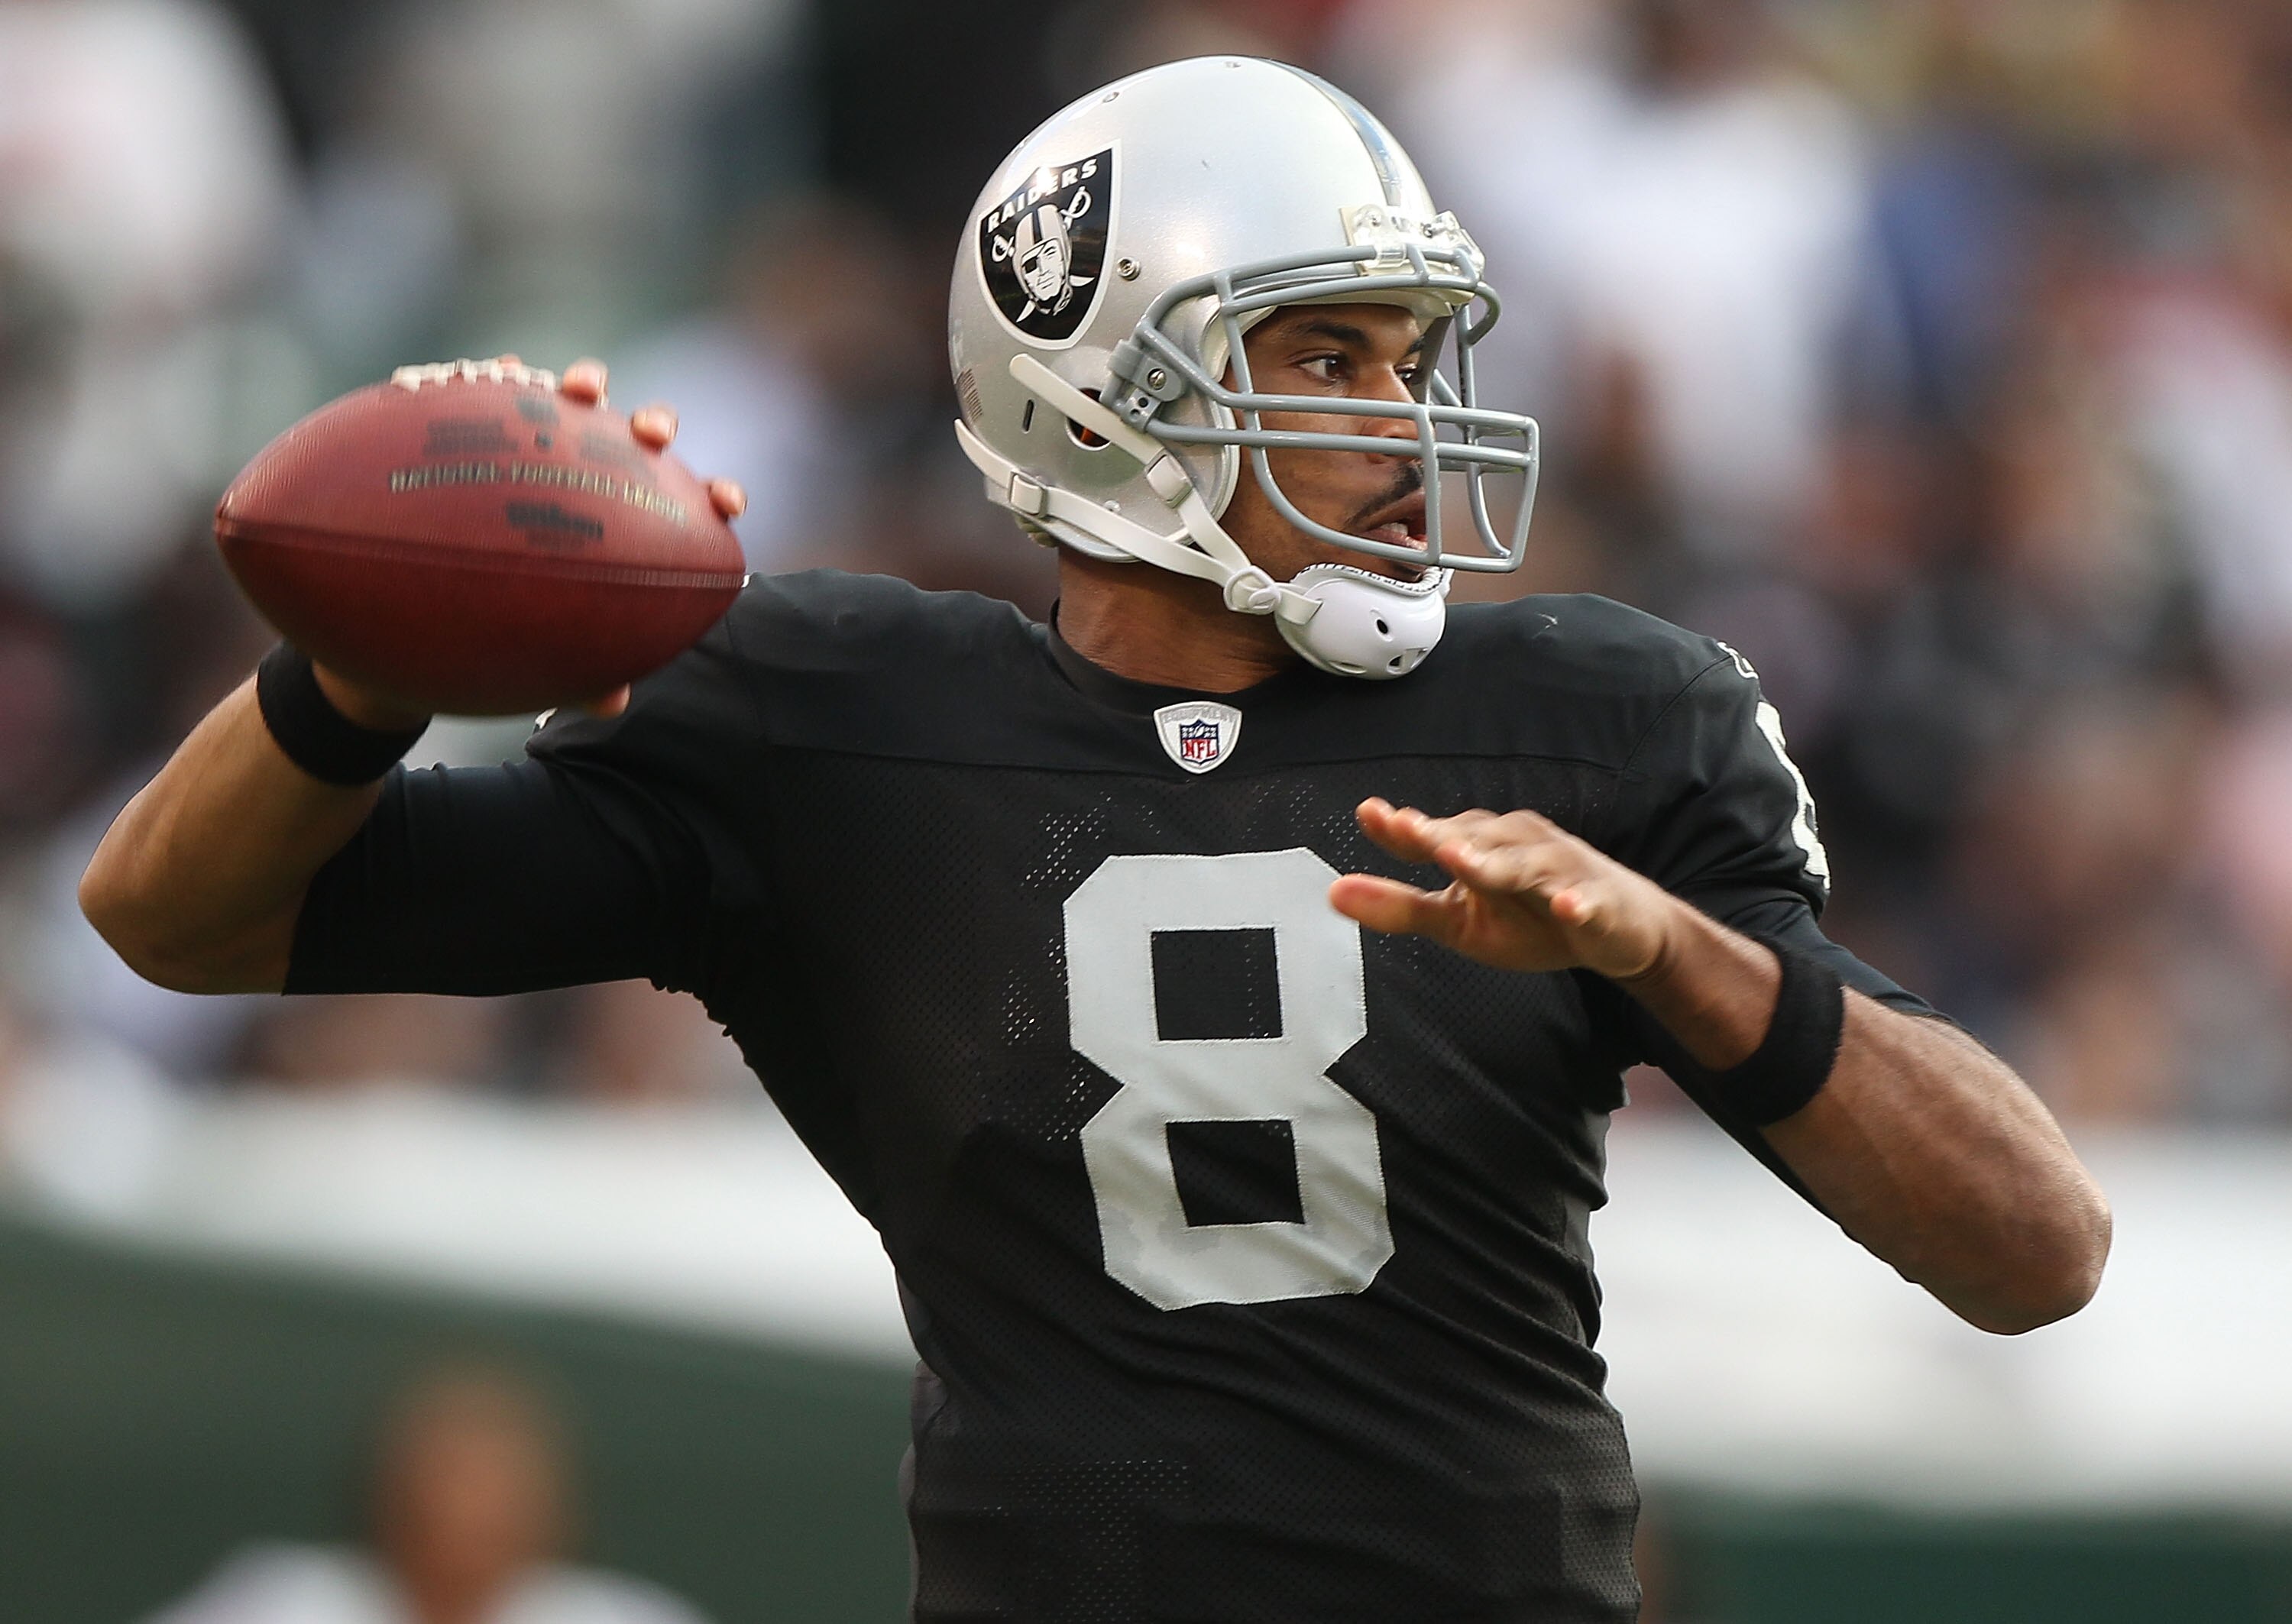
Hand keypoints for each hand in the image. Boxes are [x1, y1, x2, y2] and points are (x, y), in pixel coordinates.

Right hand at [310, 356, 751, 726]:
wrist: (423, 603)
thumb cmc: (504, 623)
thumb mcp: (542, 651)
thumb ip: (584, 668)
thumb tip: (614, 702)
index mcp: (628, 520)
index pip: (688, 503)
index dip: (716, 498)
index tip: (730, 505)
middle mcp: (592, 471)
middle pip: (639, 436)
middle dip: (655, 424)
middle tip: (651, 435)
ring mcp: (540, 440)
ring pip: (574, 399)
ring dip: (586, 385)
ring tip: (581, 392)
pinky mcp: (484, 420)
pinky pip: (495, 388)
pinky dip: (504, 376)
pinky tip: (505, 374)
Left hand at [1328, 798, 1685, 981]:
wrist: (1619, 930)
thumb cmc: (1529, 916)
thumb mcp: (1457, 921)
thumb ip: (1400, 905)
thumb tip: (1332, 891)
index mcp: (1480, 844)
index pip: (1436, 834)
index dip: (1405, 828)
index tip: (1372, 814)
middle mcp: (1518, 844)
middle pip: (1477, 840)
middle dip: (1444, 836)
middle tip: (1412, 833)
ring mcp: (1560, 869)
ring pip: (1525, 864)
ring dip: (1496, 863)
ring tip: (1463, 864)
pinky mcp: (1598, 900)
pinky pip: (1586, 900)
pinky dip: (1577, 903)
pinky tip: (1567, 907)